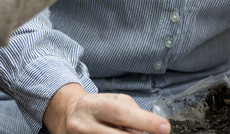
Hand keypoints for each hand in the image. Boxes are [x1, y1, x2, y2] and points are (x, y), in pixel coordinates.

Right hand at [44, 83, 170, 133]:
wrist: (65, 115)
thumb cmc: (95, 107)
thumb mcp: (111, 100)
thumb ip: (130, 111)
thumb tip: (146, 128)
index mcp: (92, 105)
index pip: (122, 113)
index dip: (145, 121)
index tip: (164, 127)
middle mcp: (83, 124)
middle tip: (153, 133)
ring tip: (125, 131)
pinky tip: (118, 133)